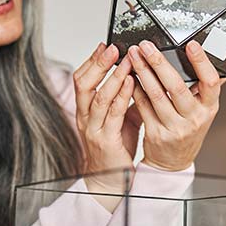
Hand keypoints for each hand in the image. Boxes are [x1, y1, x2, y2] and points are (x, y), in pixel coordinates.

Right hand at [73, 43, 134, 202]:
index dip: (92, 61)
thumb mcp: (121, 119)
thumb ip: (127, 99)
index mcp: (86, 110)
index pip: (83, 79)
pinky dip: (121, 97)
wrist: (111, 179)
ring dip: (113, 76)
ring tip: (127, 61)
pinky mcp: (105, 140)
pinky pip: (112, 114)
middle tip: (113, 47)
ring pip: (98, 97)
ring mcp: (93, 129)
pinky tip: (130, 85)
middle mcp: (85, 117)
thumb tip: (142, 78)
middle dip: (98, 63)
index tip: (105, 45)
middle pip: (83, 84)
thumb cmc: (116, 149)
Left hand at [126, 40, 225, 170]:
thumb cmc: (189, 129)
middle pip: (177, 87)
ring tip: (134, 56)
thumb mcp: (206, 108)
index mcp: (210, 108)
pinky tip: (129, 76)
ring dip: (143, 72)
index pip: (211, 82)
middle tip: (147, 46)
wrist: (174, 162)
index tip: (191, 44)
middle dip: (159, 62)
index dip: (201, 62)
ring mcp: (175, 128)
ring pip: (156, 95)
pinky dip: (135, 89)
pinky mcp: (156, 133)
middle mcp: (194, 118)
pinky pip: (143, 106)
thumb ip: (214, 83)